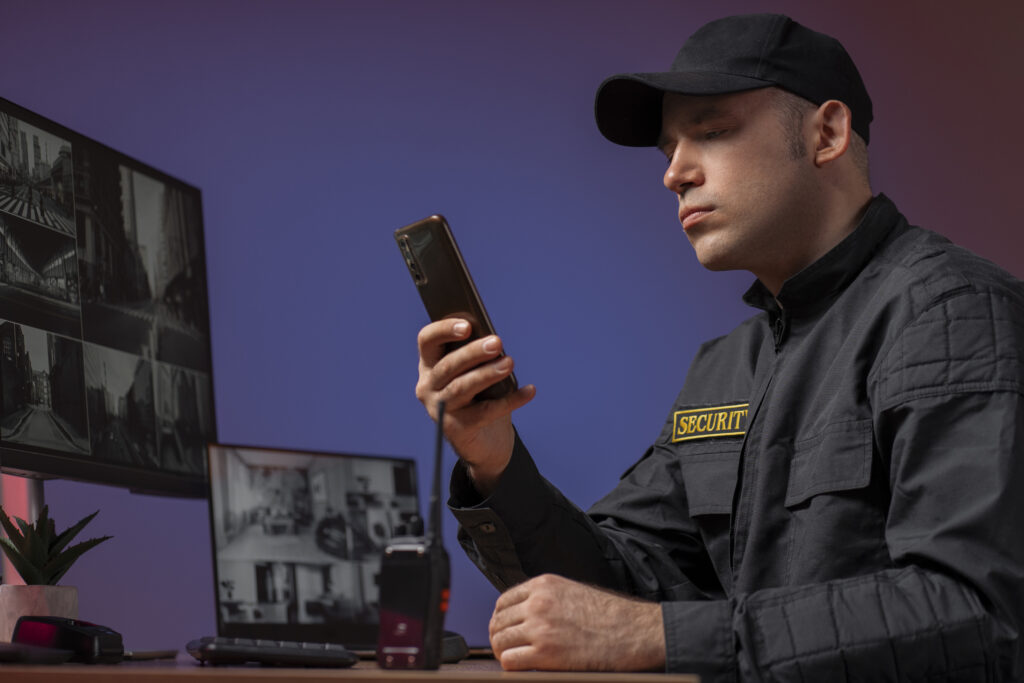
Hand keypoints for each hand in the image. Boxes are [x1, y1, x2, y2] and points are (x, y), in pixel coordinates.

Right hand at [416, 318, 535, 493]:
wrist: (484, 442)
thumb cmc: (481, 397)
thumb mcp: (477, 372)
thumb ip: (479, 357)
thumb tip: (494, 342)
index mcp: (430, 364)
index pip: (427, 340)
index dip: (443, 330)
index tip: (467, 325)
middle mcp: (428, 386)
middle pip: (448, 365)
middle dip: (473, 352)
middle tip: (497, 342)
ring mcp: (439, 408)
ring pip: (461, 387)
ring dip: (487, 374)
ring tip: (509, 364)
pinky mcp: (455, 429)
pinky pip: (484, 412)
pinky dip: (510, 400)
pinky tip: (529, 391)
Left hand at [489, 574, 665, 671]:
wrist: (632, 632)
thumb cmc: (608, 615)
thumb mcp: (572, 591)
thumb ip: (545, 598)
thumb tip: (523, 614)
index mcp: (543, 585)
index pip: (504, 601)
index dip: (502, 618)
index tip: (505, 629)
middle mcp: (538, 603)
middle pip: (498, 622)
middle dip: (500, 636)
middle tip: (506, 647)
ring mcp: (540, 628)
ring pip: (500, 641)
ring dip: (503, 652)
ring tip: (513, 658)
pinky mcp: (545, 654)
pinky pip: (510, 660)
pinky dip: (511, 665)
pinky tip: (521, 667)